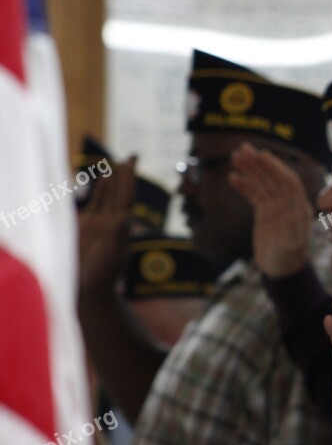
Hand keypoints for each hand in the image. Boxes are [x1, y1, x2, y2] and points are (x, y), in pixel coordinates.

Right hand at [78, 159, 135, 294]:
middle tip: (133, 156)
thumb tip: (126, 216)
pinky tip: (104, 178)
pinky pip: (96, 203)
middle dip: (126, 175)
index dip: (130, 180)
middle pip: (120, 192)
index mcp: (121, 226)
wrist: (88, 288)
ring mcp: (99, 222)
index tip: (133, 163)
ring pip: (109, 195)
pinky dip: (100, 190)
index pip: (127, 196)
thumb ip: (118, 236)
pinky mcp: (86, 226)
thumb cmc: (102, 275)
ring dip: (114, 180)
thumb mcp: (111, 255)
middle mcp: (112, 221)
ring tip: (119, 163)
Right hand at [229, 142, 310, 277]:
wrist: (282, 270)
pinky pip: (255, 194)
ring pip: (263, 183)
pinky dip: (244, 185)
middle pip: (273, 178)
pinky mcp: (266, 212)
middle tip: (243, 149)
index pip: (288, 182)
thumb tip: (287, 211)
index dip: (276, 168)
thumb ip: (289, 228)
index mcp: (299, 208)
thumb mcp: (289, 247)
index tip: (262, 155)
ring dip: (250, 169)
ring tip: (234, 156)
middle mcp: (289, 204)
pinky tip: (232, 176)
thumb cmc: (287, 260)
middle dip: (259, 163)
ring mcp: (277, 206)